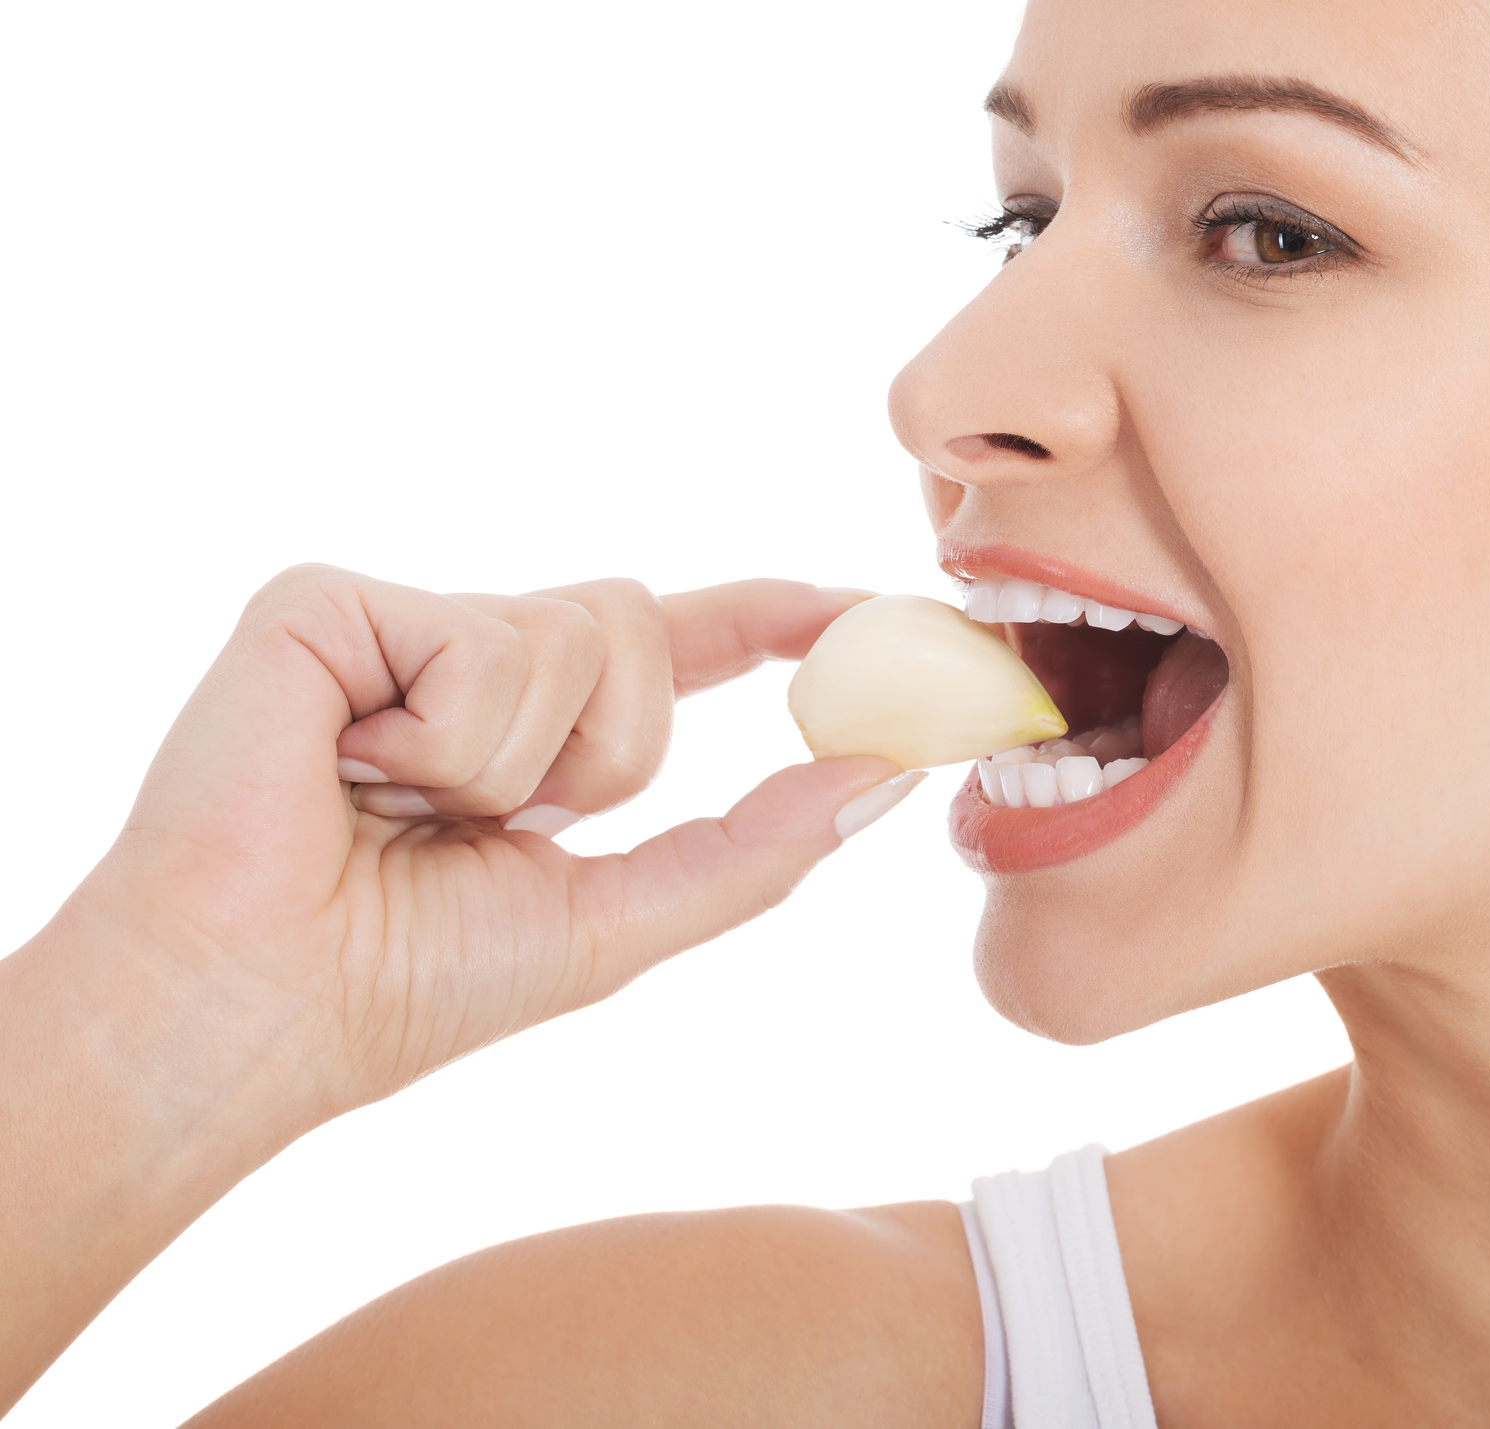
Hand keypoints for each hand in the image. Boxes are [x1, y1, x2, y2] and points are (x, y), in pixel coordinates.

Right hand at [58, 565, 907, 1121]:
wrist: (260, 1008)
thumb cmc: (408, 983)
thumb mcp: (618, 919)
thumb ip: (755, 846)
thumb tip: (887, 772)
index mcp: (537, 727)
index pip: (680, 644)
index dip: (767, 615)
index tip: (860, 602)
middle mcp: (476, 658)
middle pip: (640, 625)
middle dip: (609, 750)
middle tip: (497, 825)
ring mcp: (403, 622)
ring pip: (573, 631)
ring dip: (517, 763)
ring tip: (400, 806)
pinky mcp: (330, 602)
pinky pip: (481, 637)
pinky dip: (444, 738)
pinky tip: (351, 768)